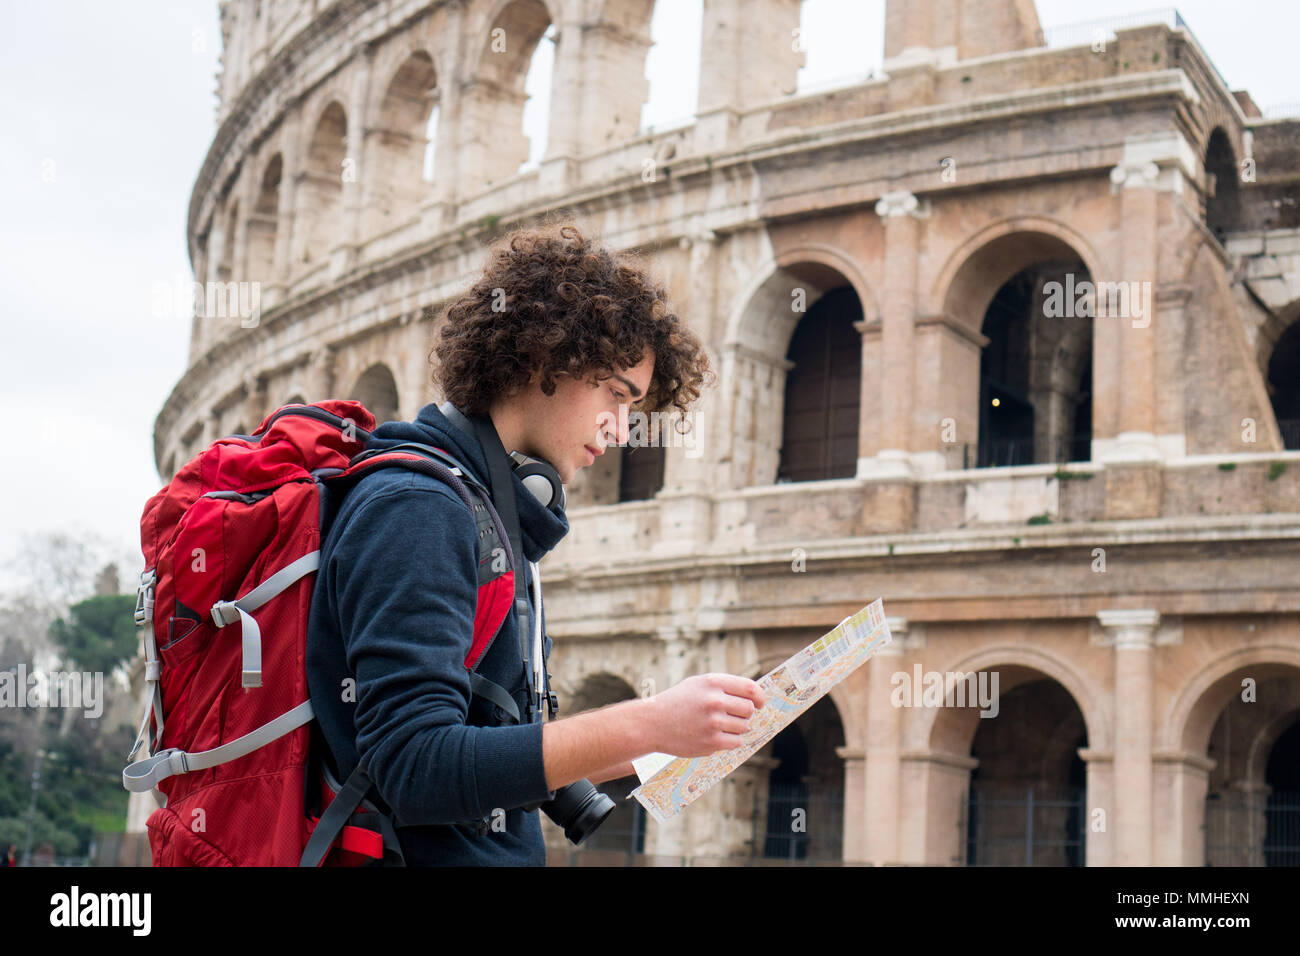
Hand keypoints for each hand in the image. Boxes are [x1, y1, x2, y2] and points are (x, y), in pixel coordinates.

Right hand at [646, 673, 765, 757]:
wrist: (653, 723)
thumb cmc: (678, 702)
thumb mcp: (698, 684)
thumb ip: (724, 687)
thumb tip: (754, 697)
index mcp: (712, 682)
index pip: (750, 688)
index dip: (760, 696)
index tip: (760, 703)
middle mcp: (714, 701)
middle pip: (749, 709)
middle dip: (745, 714)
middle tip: (734, 716)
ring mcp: (713, 722)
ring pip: (744, 727)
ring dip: (737, 728)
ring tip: (719, 726)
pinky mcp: (711, 742)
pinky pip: (736, 742)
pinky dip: (731, 740)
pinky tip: (717, 736)